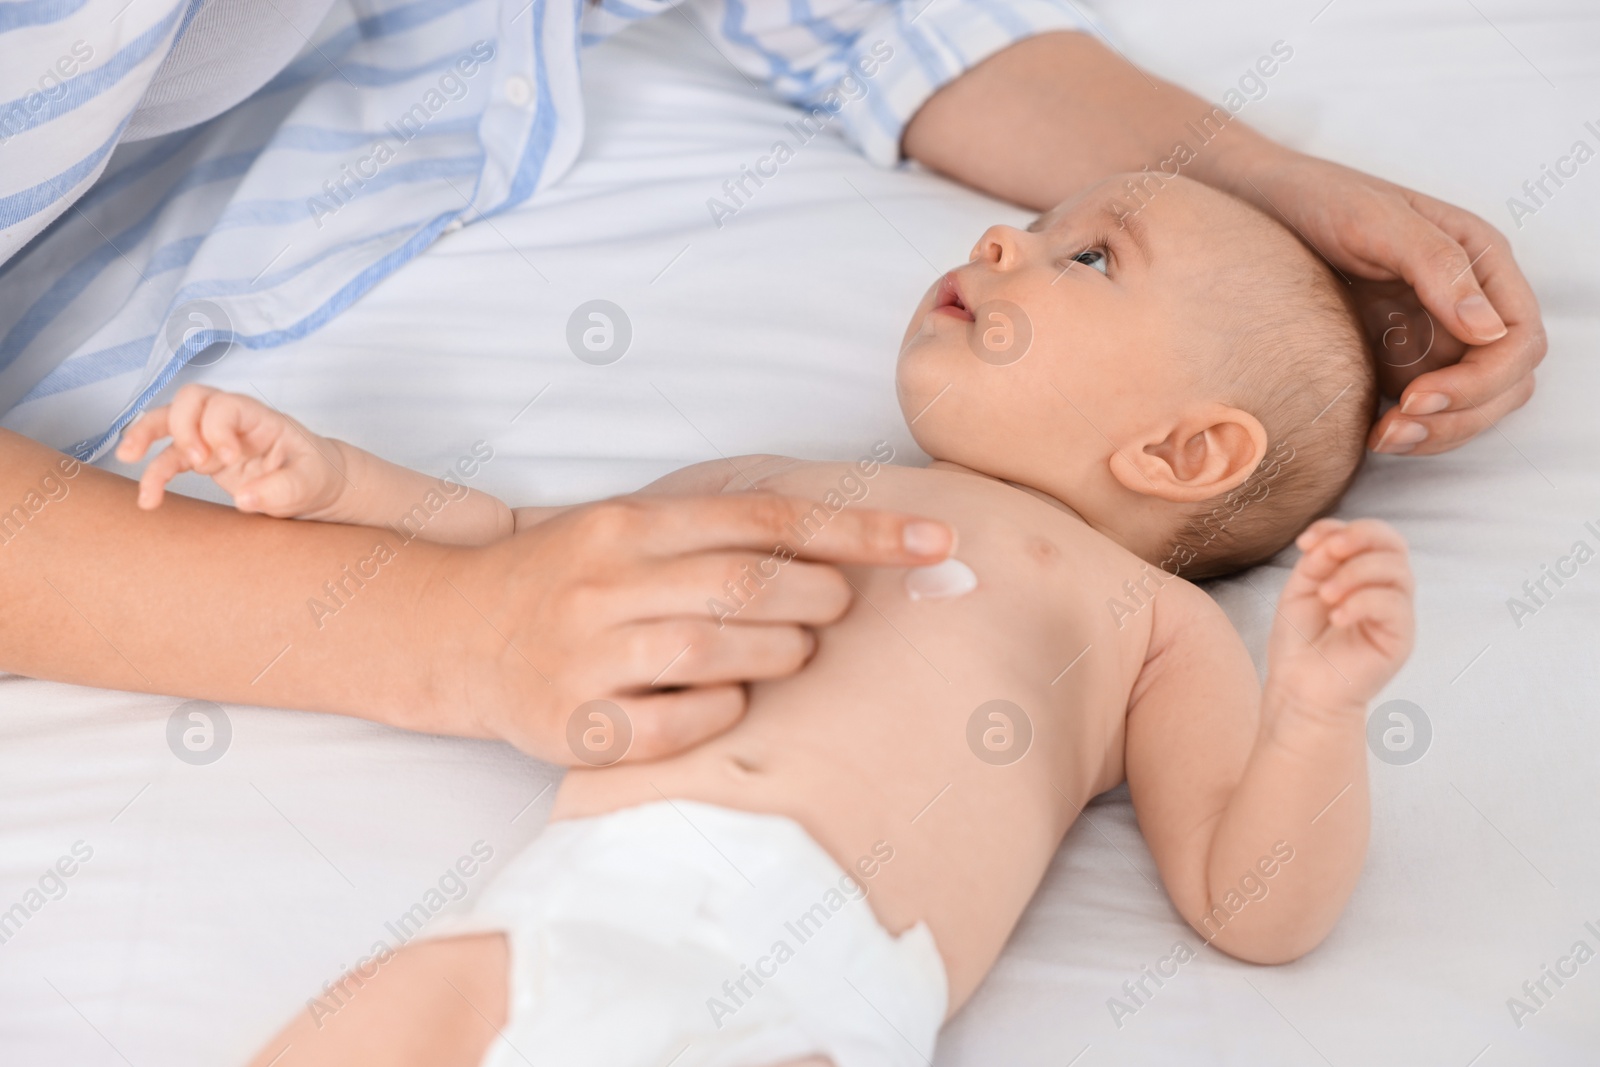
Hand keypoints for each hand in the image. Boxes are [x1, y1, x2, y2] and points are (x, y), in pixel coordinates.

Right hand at [115, 384, 347, 515]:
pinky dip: (153, 475)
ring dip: (145, 435)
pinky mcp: (204, 460)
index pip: (224, 404)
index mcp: (259, 417)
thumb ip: (283, 489)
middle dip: (180, 425)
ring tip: (128, 459)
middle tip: (197, 462)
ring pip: (168, 422)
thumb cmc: (316, 475)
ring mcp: (214, 438)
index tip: (229, 459)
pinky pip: (169, 459)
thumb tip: (244, 498)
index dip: (216, 427)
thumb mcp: (311, 483)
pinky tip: (148, 501)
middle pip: (189, 400)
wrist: (318, 484)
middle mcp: (231, 422)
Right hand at [421, 493, 953, 764]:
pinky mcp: (571, 722)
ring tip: (790, 653)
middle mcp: (605, 579)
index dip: (859, 529)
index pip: (766, 518)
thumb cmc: (565, 580)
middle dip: (818, 598)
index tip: (932, 541)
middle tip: (834, 610)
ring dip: (778, 654)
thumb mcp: (628, 529)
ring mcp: (585, 651)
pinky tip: (728, 700)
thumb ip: (716, 532)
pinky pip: (673, 724)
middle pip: (746, 582)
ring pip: (713, 649)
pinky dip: (719, 713)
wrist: (450, 631)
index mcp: (629, 523)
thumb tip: (840, 546)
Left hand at [1226, 148, 1543, 454]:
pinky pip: (1427, 409)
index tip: (1419, 397)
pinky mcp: (1400, 357)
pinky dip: (1410, 429)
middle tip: (1393, 429)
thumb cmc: (1321, 199)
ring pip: (1472, 406)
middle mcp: (1471, 301)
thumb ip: (1436, 266)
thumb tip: (1490, 330)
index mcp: (1482, 261)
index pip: (1519, 341)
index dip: (1482, 381)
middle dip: (1460, 416)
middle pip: (1505, 384)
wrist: (1262, 207)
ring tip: (1381, 438)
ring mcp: (1437, 333)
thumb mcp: (1375, 221)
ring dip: (1437, 433)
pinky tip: (1369, 434)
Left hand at [1265, 518, 1414, 711]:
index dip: (1340, 528)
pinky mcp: (1400, 637)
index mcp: (1362, 572)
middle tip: (1328, 552)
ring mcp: (1396, 612)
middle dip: (1360, 537)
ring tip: (1325, 595)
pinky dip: (1362, 602)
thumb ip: (1318, 561)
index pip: (1370, 534)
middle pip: (1393, 544)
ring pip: (1396, 571)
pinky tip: (1337, 617)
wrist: (1299, 686)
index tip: (1304, 542)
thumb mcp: (1301, 589)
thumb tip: (1334, 540)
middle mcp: (1385, 587)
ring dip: (1355, 573)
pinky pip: (1394, 605)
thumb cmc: (1300, 640)